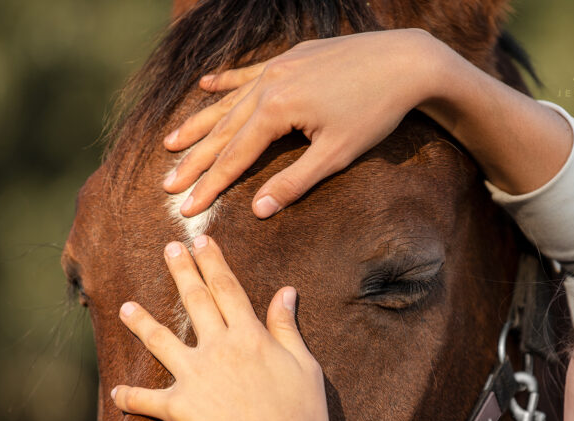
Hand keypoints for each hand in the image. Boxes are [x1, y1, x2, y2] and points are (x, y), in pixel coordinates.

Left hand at [110, 235, 328, 420]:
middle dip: (181, 272)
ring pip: (161, 342)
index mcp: (250, 337)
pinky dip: (130, 397)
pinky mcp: (178, 408)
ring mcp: (194, 378)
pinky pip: (146, 399)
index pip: (228, 289)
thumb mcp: (305, 368)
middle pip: (195, 302)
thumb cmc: (300, 420)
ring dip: (142, 323)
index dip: (214, 262)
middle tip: (169, 249)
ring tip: (125, 308)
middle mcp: (218, 349)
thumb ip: (288, 328)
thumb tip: (286, 292)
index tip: (202, 241)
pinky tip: (117, 393)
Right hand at [162, 28, 447, 217]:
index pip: (234, 156)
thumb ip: (294, 182)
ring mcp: (278, 67)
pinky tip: (206, 86)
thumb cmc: (375, 111)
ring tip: (172, 142)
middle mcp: (268, 85)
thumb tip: (259, 211)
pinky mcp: (292, 57)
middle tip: (168, 184)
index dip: (209, 185)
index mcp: (276, 110)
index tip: (186, 208)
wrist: (405, 61)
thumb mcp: (336, 154)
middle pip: (223, 130)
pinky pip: (249, 73)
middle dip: (195, 160)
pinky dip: (226, 82)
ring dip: (201, 123)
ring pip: (230, 101)